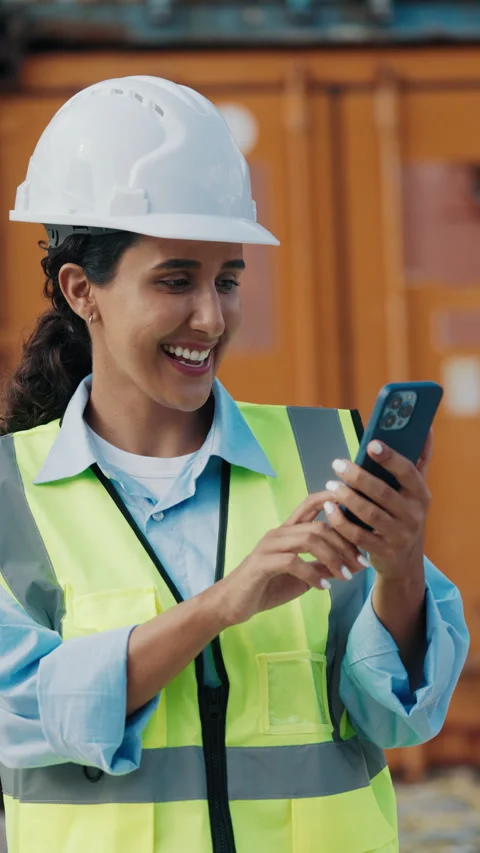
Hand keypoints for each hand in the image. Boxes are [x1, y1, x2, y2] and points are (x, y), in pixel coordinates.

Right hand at [216, 491, 369, 626]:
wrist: (232, 604)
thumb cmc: (266, 587)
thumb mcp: (302, 577)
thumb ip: (322, 567)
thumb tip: (352, 564)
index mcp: (287, 531)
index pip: (310, 504)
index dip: (333, 499)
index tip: (359, 509)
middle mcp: (279, 533)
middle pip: (319, 525)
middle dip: (345, 543)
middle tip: (361, 563)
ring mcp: (269, 546)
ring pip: (308, 539)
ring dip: (333, 558)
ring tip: (346, 576)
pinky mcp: (262, 563)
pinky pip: (293, 562)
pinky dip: (313, 574)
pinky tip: (323, 587)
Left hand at [321, 430, 432, 579]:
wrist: (405, 561)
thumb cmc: (404, 515)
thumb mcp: (414, 491)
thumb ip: (418, 460)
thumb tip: (426, 427)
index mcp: (420, 494)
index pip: (407, 472)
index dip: (390, 458)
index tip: (371, 444)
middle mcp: (413, 514)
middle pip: (383, 493)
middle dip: (358, 477)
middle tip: (338, 464)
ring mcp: (399, 535)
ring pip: (370, 514)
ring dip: (347, 498)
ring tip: (331, 484)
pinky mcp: (383, 552)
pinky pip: (359, 536)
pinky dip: (341, 522)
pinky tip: (329, 508)